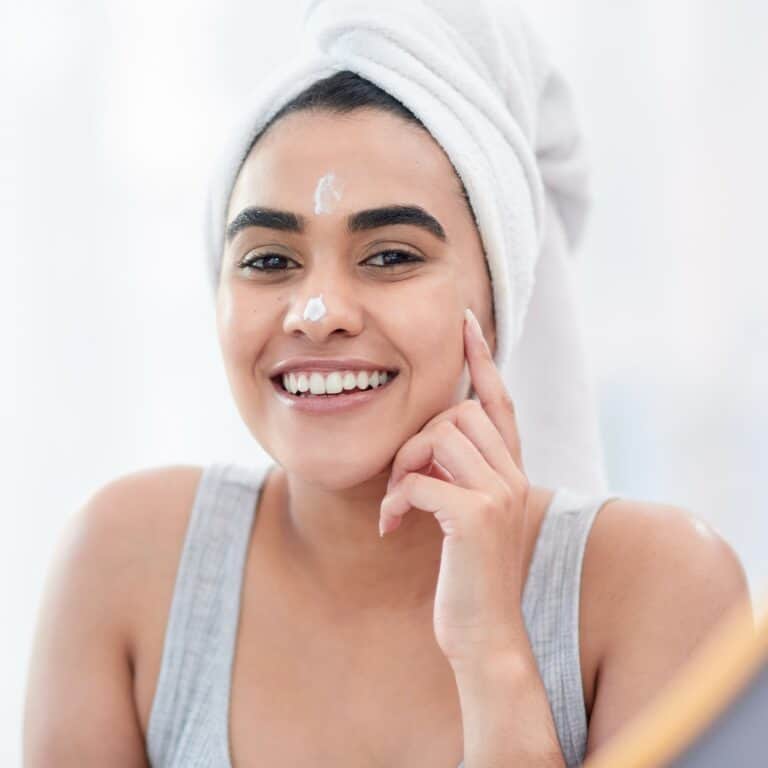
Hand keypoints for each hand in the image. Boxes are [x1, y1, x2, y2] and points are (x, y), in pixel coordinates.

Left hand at [379, 308, 530, 666]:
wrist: (483, 634)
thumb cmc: (466, 575)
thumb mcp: (465, 514)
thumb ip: (457, 472)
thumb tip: (426, 438)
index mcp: (511, 470)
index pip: (499, 399)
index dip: (482, 358)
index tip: (464, 320)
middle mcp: (513, 475)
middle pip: (457, 412)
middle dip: (417, 438)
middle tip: (401, 480)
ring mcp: (500, 494)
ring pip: (437, 437)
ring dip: (402, 466)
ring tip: (395, 503)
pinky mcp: (476, 517)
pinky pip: (419, 479)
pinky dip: (395, 498)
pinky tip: (390, 525)